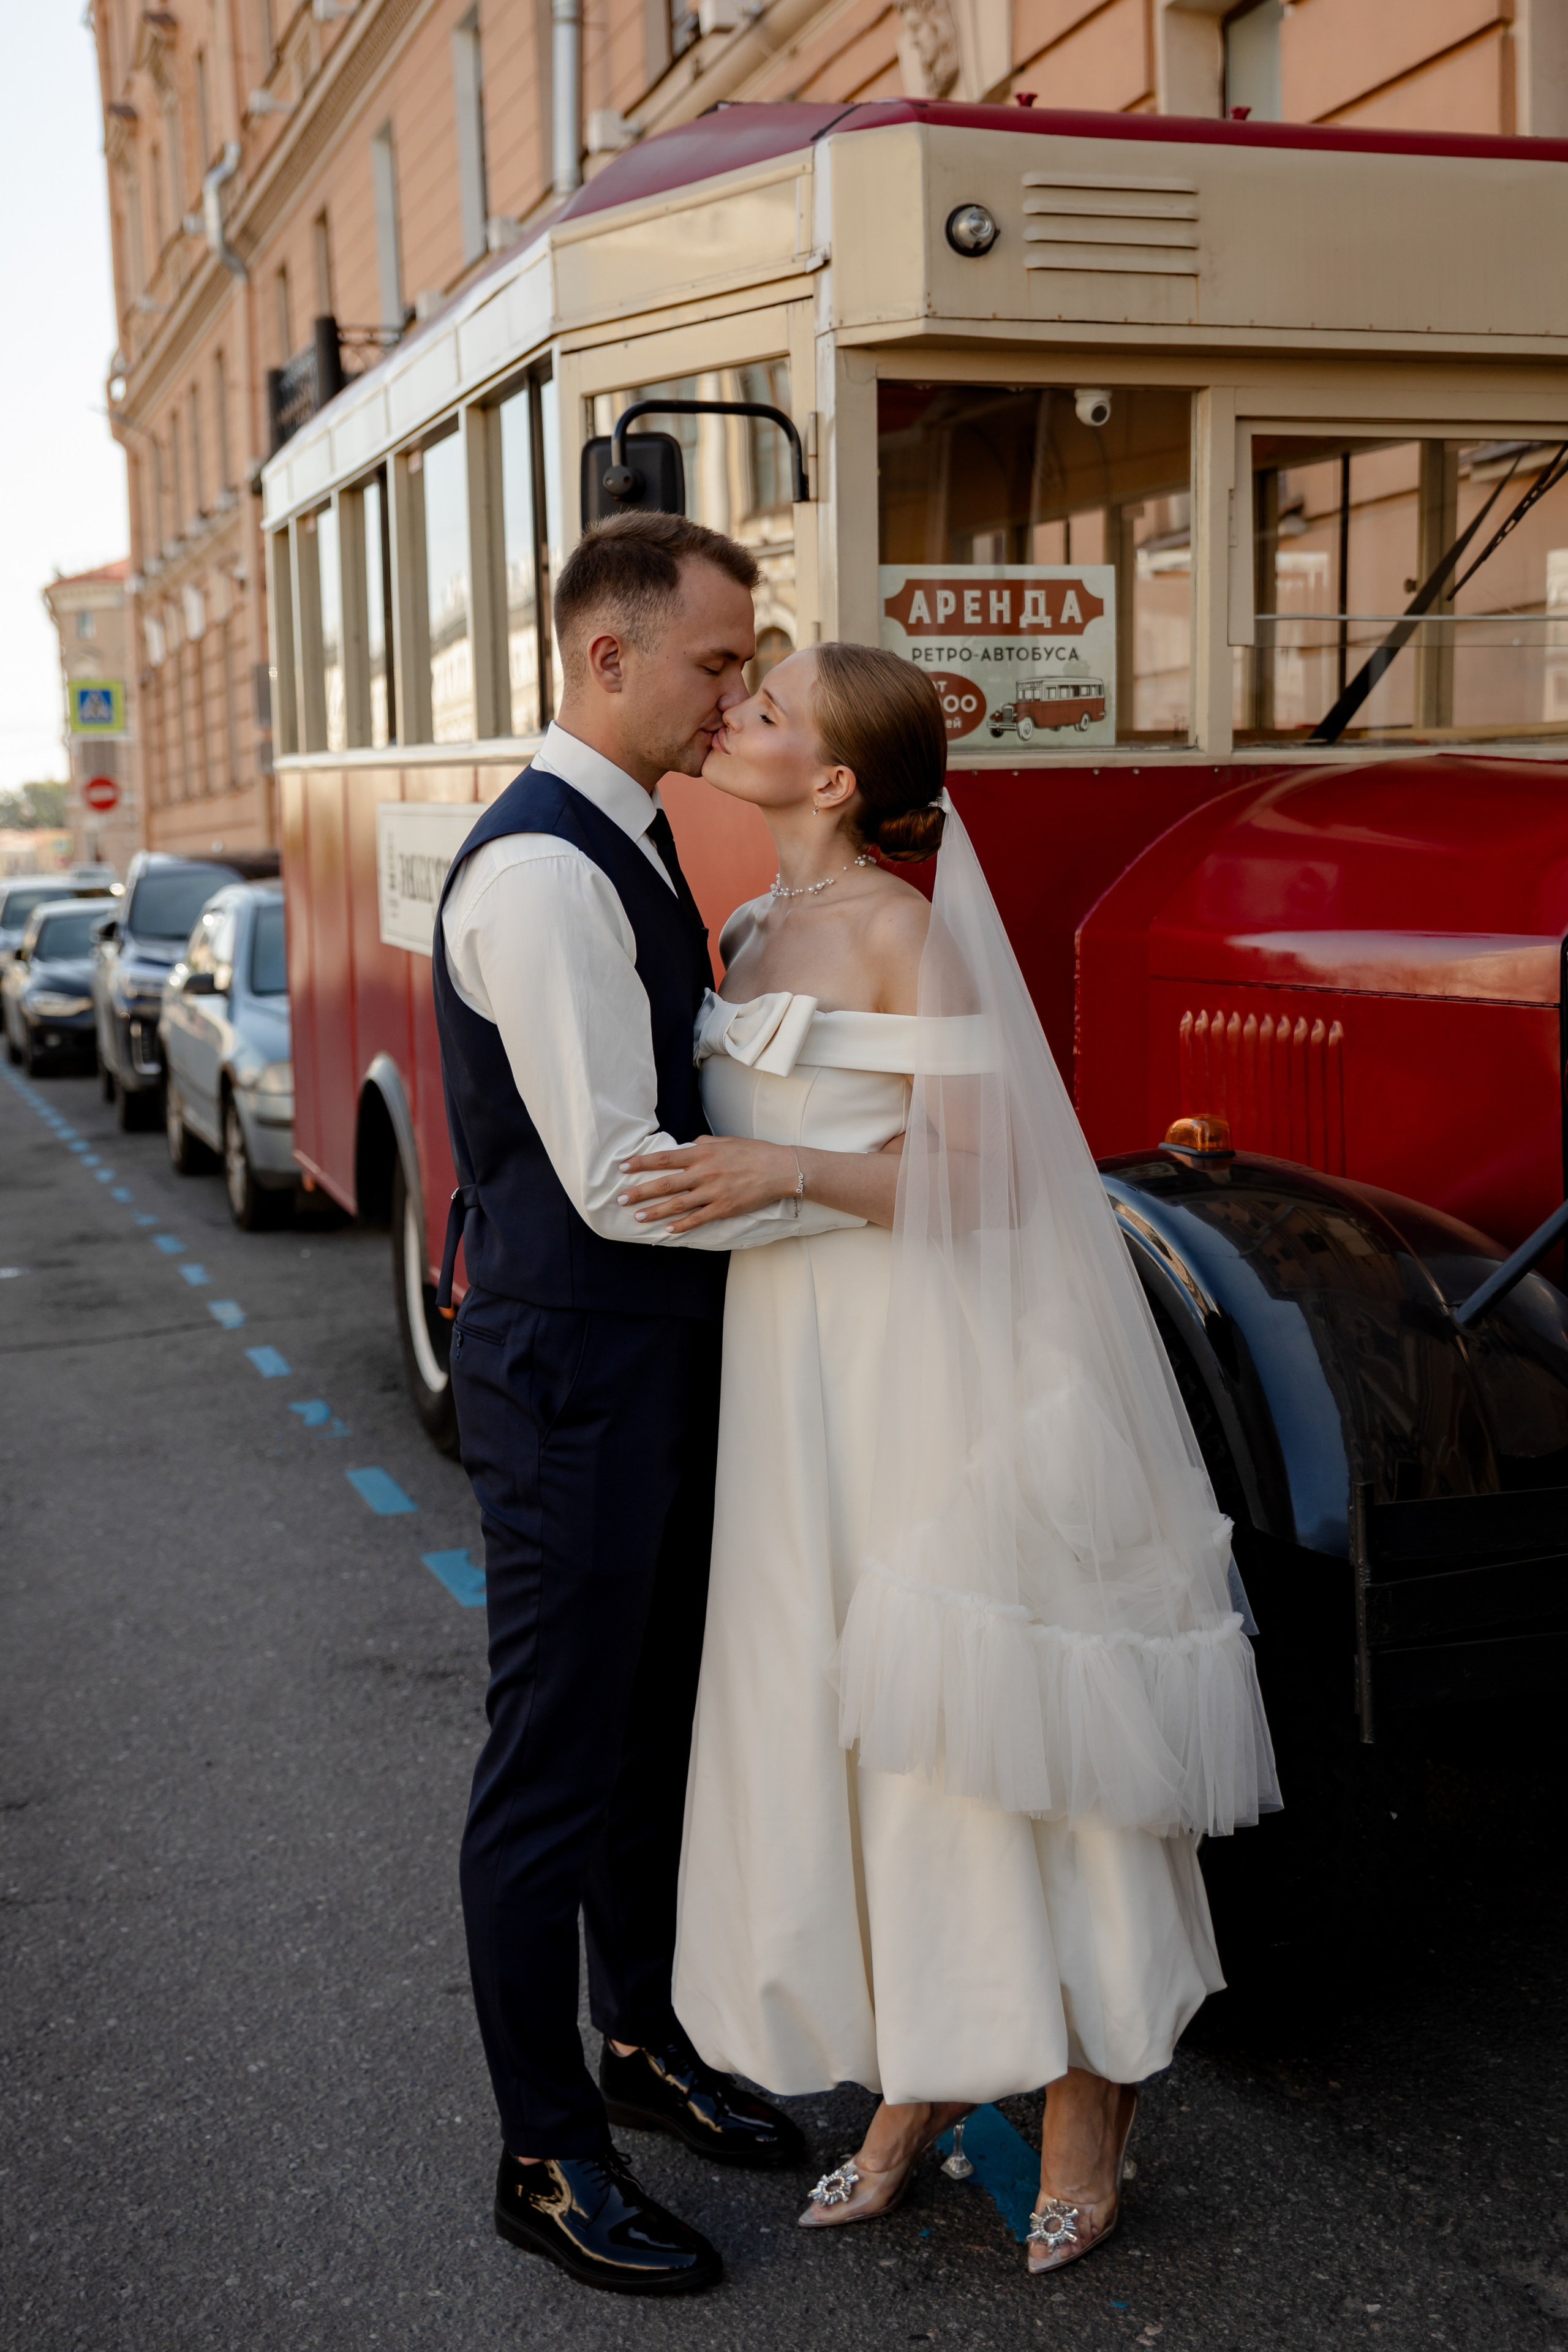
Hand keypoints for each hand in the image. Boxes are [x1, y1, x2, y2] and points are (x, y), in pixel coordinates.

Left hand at [618, 1135, 796, 1233]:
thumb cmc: (754, 1152)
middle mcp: (704, 1172)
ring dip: (655, 1211)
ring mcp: (713, 1192)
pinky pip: (699, 1219)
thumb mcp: (726, 1141)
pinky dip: (682, 1225)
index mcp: (702, 1153)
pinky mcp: (724, 1208)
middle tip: (621, 1199)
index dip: (641, 1162)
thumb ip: (703, 1143)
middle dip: (640, 1191)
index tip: (623, 1166)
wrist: (780, 1169)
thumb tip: (687, 1145)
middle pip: (665, 1183)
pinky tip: (668, 1230)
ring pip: (678, 1204)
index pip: (664, 1158)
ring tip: (638, 1217)